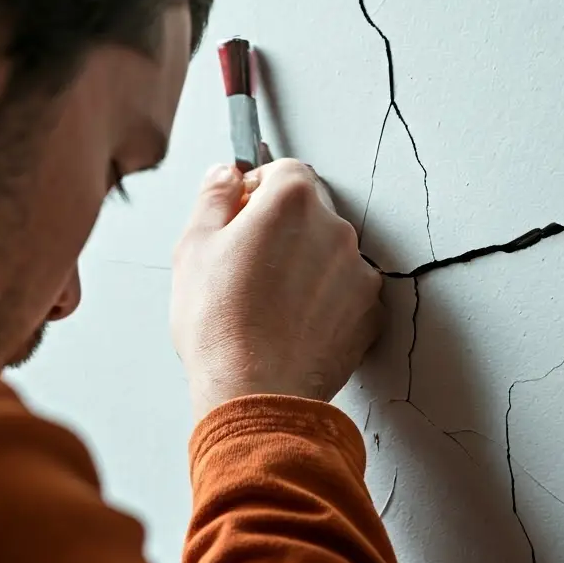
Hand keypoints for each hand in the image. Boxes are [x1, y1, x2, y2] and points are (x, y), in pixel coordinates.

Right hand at [171, 159, 383, 421]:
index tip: (240, 217)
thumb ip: (213, 197)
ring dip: (304, 267)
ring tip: (268, 306)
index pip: (284, 171)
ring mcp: (358, 273)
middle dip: (281, 231)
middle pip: (309, 213)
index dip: (258, 191)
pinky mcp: (369, 314)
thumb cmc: (218, 323)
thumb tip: (226, 174)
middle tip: (246, 269)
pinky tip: (291, 326)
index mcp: (293, 201)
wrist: (254, 392)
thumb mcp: (193, 247)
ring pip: (328, 255)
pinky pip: (345, 294)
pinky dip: (324, 303)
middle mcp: (335, 229)